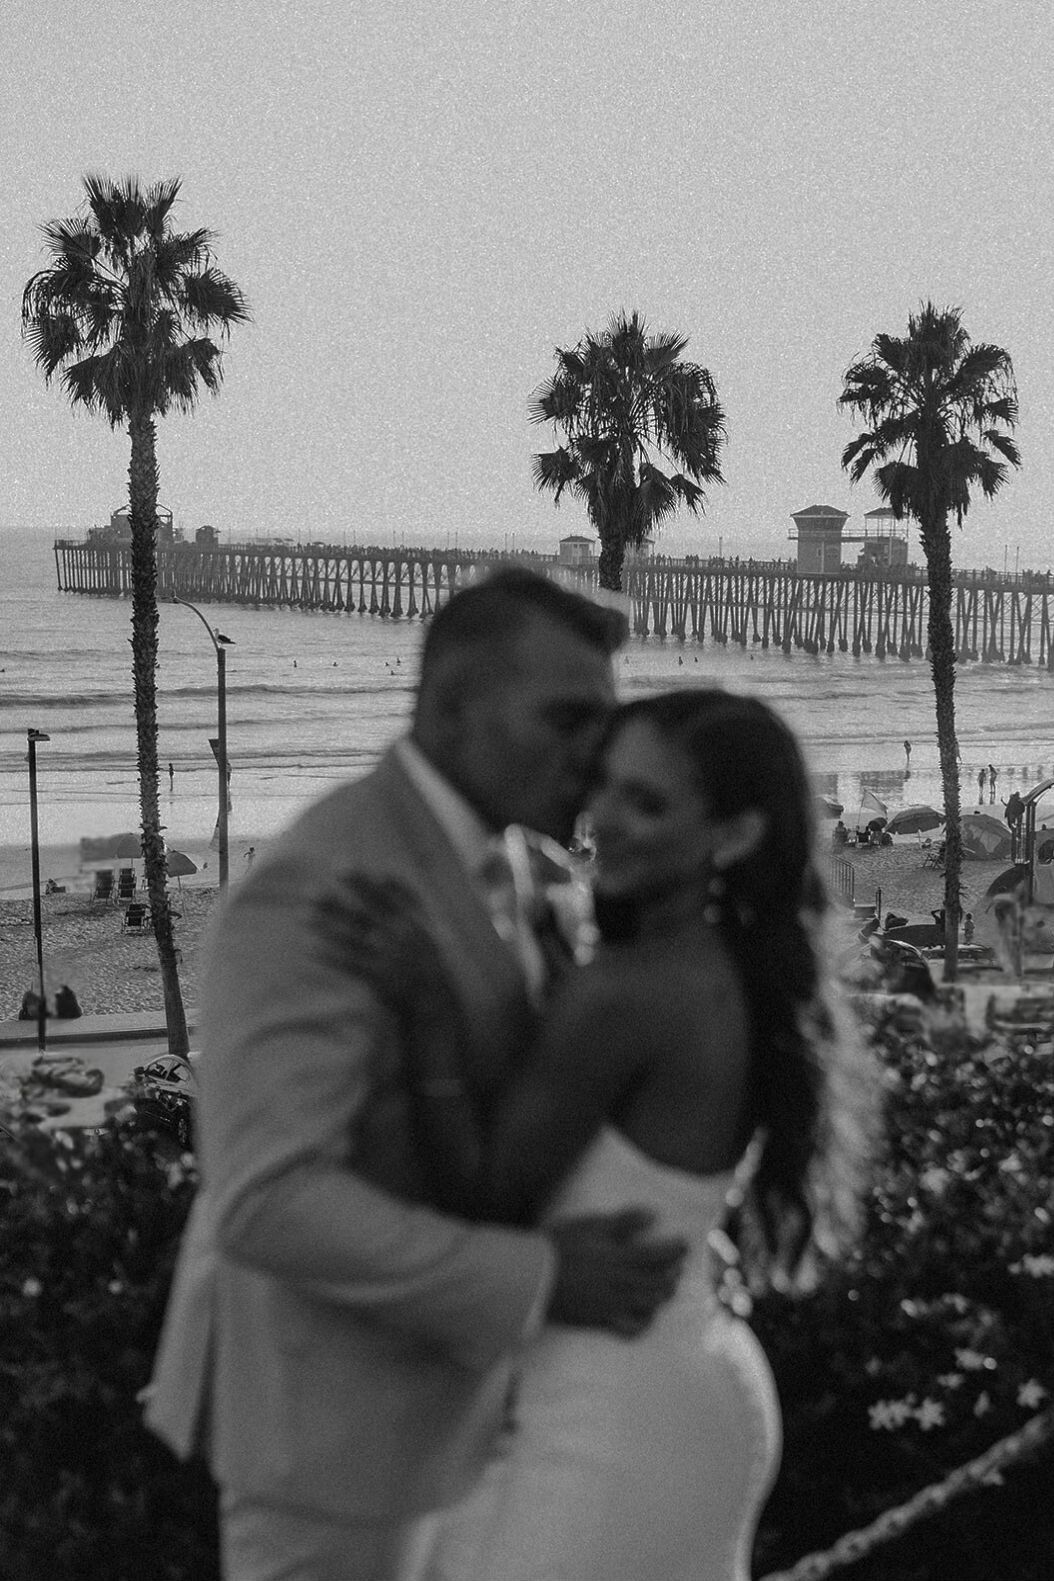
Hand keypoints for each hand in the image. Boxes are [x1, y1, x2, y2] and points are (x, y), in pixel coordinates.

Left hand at [312, 872, 451, 1017]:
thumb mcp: (426, 924)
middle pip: (365, 912)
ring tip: (302, 915)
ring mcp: (389, 956)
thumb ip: (408, 899)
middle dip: (342, 897)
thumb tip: (384, 873)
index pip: (388, 895)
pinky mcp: (379, 977)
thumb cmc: (427, 960)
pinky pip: (350, 963)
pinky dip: (330, 955)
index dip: (363, 880)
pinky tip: (309, 948)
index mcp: (413, 921)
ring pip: (352, 937)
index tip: (342, 865)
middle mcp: (400, 936)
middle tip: (313, 888)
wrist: (436, 1002)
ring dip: (326, 925)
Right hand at [545, 1208, 687, 1338]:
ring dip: (664, 1295)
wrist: (532, 1278)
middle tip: (679, 1266)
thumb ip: (624, 1221)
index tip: (685, 1243)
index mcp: (621, 1259)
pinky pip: (631, 1328)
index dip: (676, 1250)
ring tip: (668, 1286)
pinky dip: (644, 1322)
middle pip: (659, 1282)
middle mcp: (622, 1285)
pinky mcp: (602, 1320)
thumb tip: (654, 1215)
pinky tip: (647, 1315)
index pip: (660, 1255)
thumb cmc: (559, 1246)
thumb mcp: (591, 1225)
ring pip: (650, 1304)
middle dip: (673, 1273)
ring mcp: (613, 1305)